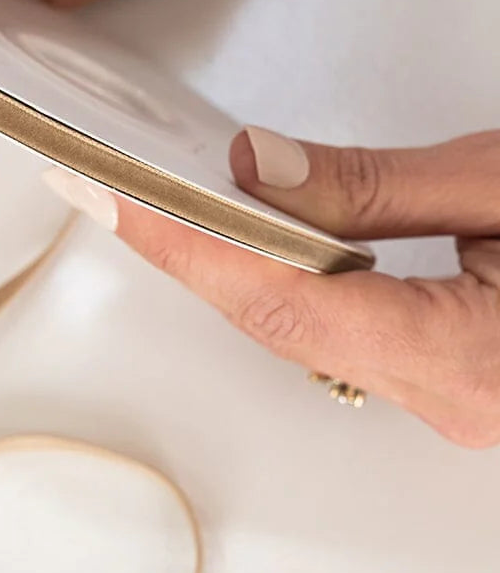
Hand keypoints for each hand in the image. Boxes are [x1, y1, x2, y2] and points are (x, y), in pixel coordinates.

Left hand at [43, 127, 499, 447]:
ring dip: (231, 268)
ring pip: (305, 331)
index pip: (279, 298)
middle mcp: (455, 400)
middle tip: (108, 189)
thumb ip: (379, 185)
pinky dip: (289, 282)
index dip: (183, 245)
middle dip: (188, 254)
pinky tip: (249, 241)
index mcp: (469, 359)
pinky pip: (344, 334)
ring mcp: (457, 400)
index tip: (108, 196)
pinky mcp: (459, 381)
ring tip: (155, 204)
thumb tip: (258, 171)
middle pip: (278, 321)